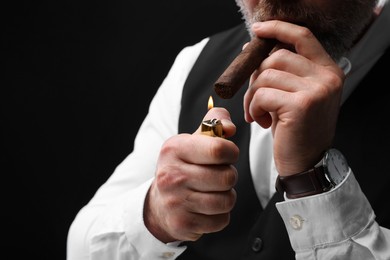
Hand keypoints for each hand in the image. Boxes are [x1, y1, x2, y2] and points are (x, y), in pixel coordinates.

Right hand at [144, 107, 238, 242]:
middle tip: (218, 176)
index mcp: (174, 149)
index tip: (227, 155)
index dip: (231, 152)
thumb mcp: (192, 141)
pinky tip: (207, 209)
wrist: (158, 204)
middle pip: (227, 177)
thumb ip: (214, 123)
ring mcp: (175, 202)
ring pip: (227, 201)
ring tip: (214, 192)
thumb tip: (229, 127)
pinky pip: (222, 220)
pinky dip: (221, 215)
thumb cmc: (182, 167)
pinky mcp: (183, 224)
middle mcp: (171, 175)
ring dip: (227, 197)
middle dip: (229, 176)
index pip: (218, 149)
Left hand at [243, 20, 344, 175]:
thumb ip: (282, 71)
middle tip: (254, 99)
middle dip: (256, 76)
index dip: (278, 29)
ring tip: (257, 113)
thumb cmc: (295, 130)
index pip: (302, 37)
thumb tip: (254, 48)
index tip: (257, 30)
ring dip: (253, 96)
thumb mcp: (293, 95)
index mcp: (328, 71)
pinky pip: (262, 94)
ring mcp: (317, 90)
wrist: (306, 164)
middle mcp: (327, 77)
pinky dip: (253, 108)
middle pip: (276, 57)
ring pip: (265, 75)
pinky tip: (261, 122)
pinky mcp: (301, 105)